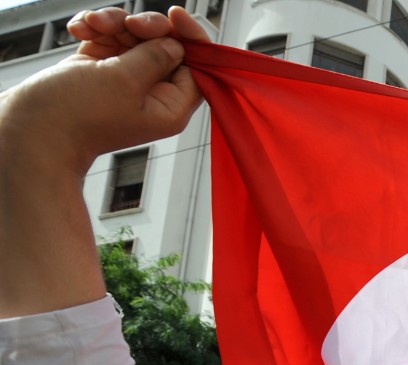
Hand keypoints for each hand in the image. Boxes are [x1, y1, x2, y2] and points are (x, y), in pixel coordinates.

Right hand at [0, 7, 207, 175]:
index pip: (198, 68)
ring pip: (134, 36)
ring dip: (115, 22)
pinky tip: (79, 30)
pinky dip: (96, 27)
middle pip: (167, 46)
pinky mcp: (100, 68)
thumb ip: (155, 57)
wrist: (34, 128)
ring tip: (93, 27)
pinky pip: (109, 36)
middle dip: (147, 26)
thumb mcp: (124, 80)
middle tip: (129, 26)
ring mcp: (125, 80)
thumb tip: (176, 44)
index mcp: (170, 107)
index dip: (192, 39)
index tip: (176, 16)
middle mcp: (152, 94)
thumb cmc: (79, 115)